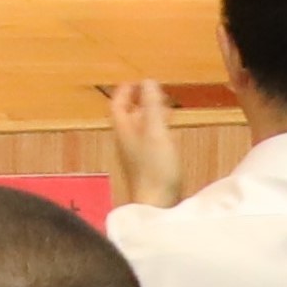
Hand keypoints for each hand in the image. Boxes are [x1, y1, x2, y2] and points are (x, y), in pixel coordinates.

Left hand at [103, 77, 183, 211]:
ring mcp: (135, 156)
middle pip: (127, 116)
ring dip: (148, 115)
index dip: (124, 92)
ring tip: (164, 108)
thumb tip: (147, 81)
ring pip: (138, 129)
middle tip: (151, 91)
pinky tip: (168, 134)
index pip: (118, 105)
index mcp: (124, 130)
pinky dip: (156, 130)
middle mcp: (126, 142)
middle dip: (138, 101)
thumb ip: (152, 106)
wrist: (157, 205)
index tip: (133, 81)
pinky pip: (148, 142)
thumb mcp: (156, 130)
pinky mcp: (146, 167)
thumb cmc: (155, 167)